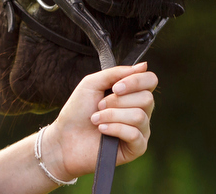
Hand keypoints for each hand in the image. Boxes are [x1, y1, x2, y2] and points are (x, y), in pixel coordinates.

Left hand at [40, 62, 156, 180]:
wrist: (65, 138)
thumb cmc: (78, 111)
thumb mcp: (93, 83)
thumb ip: (116, 73)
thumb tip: (144, 66)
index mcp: (132, 93)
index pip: (150, 80)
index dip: (136, 81)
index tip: (115, 87)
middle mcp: (141, 110)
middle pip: (146, 98)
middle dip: (118, 101)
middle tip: (99, 106)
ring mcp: (140, 130)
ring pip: (139, 116)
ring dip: (112, 115)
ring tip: (96, 119)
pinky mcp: (137, 148)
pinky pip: (135, 134)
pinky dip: (115, 129)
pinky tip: (102, 130)